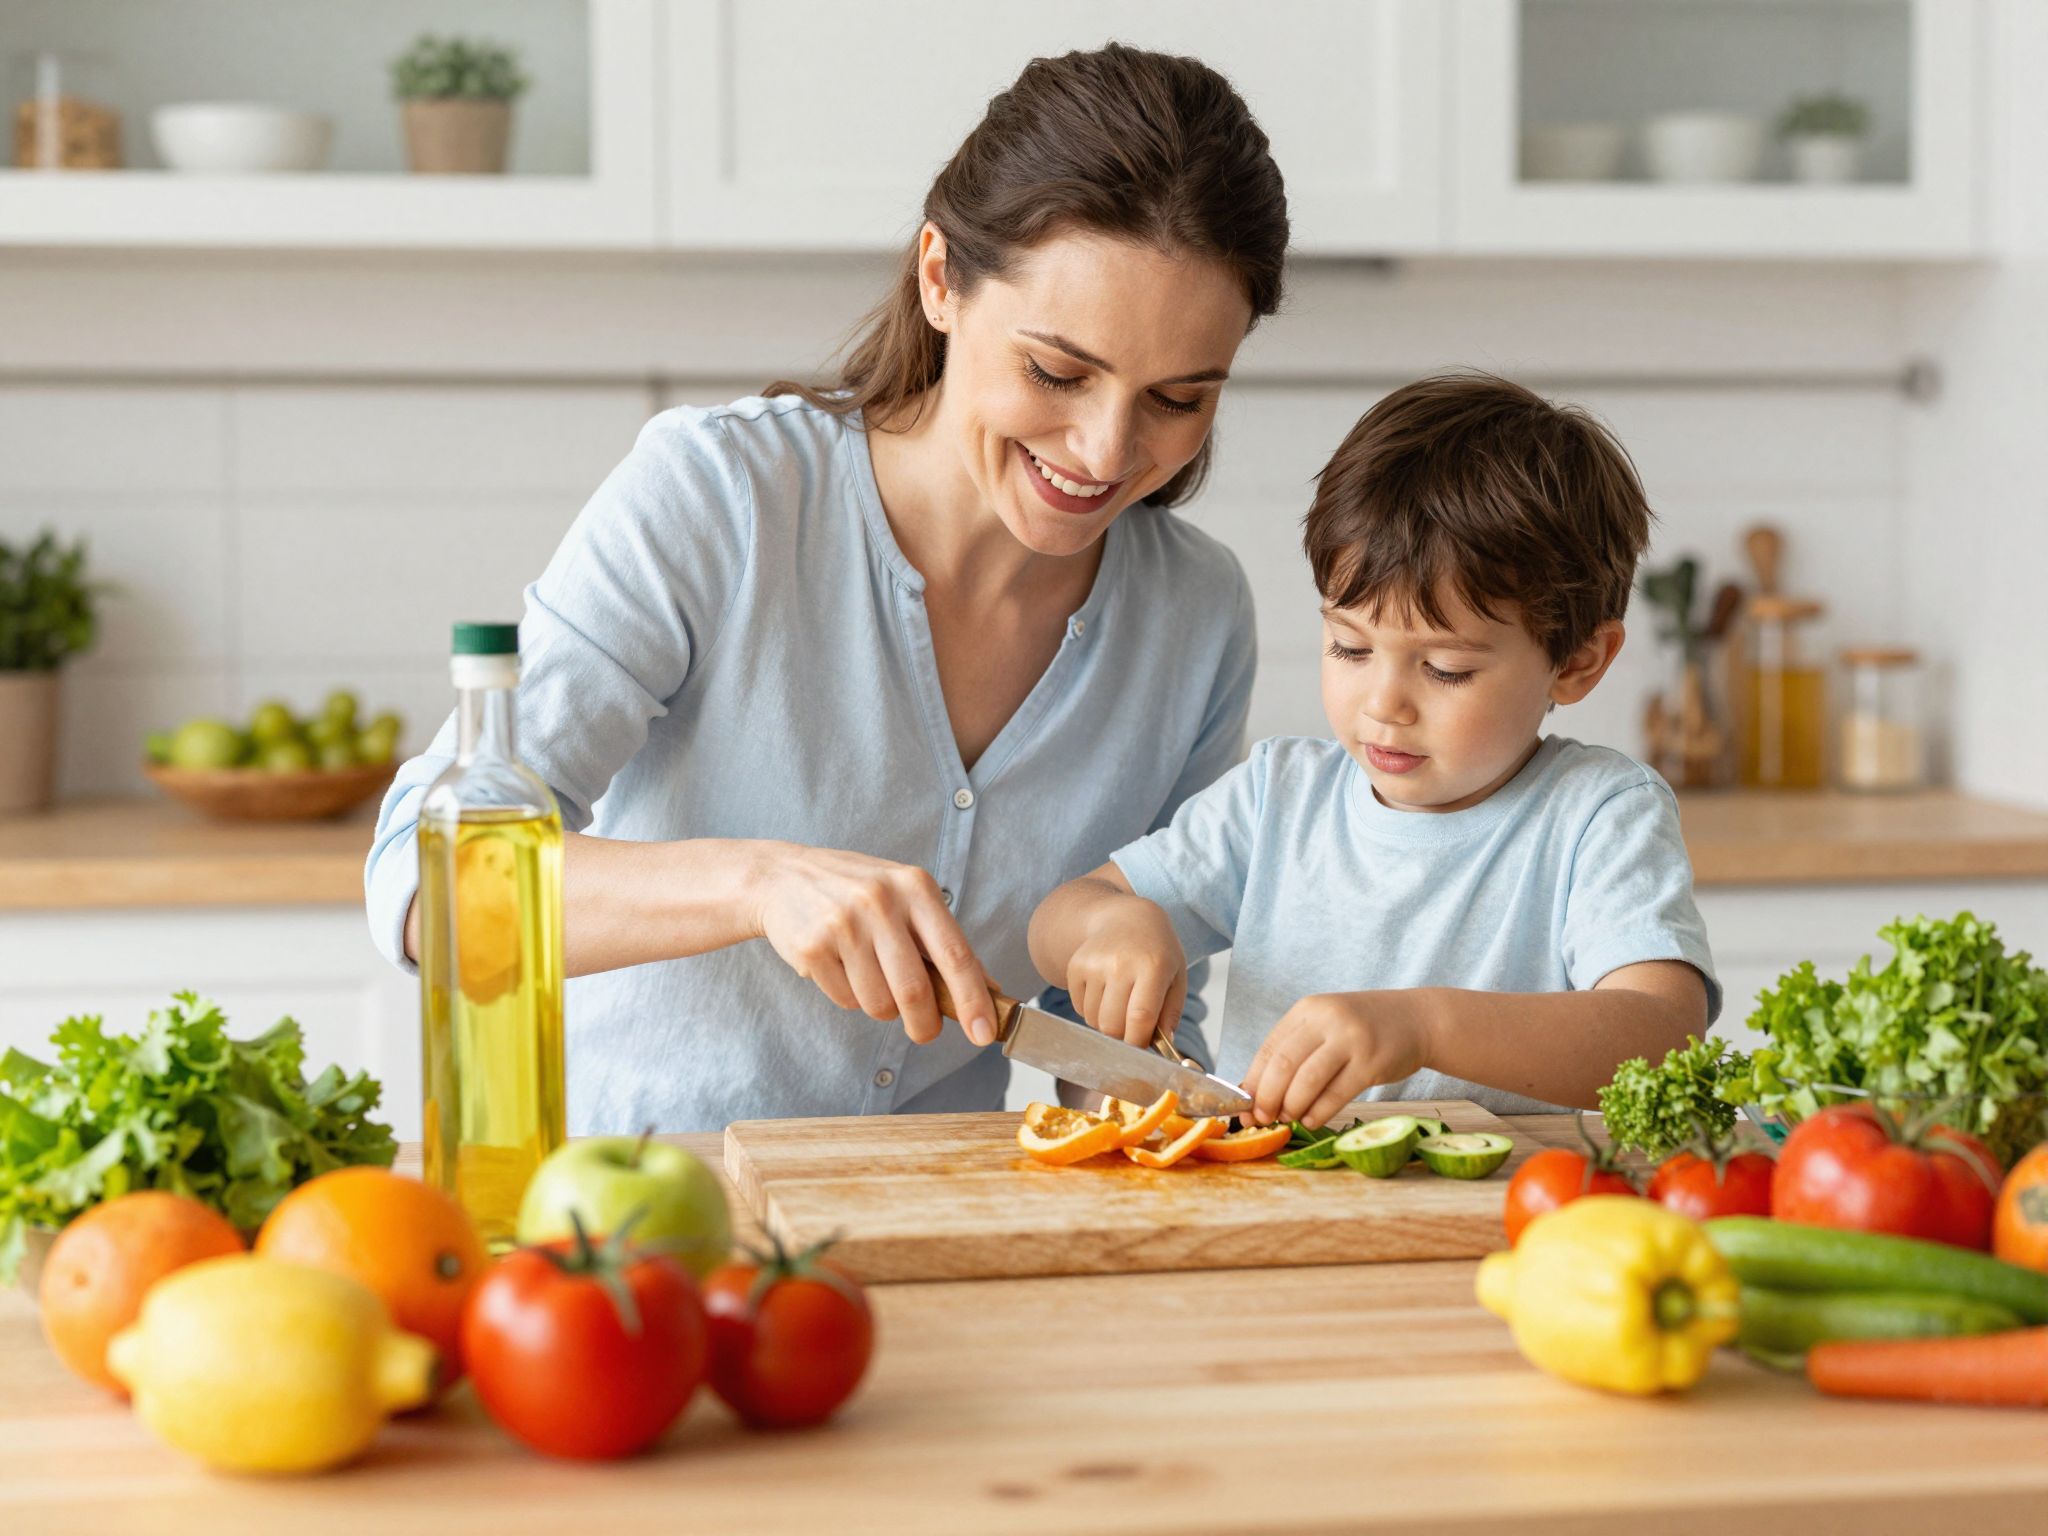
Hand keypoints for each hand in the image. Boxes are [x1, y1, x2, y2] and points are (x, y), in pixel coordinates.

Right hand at [751, 843, 994, 1045]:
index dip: (974, 999)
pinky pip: (845, 1000)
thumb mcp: (905, 897)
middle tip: (925, 1032)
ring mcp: (844, 924)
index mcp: (915, 887)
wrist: (782, 877)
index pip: (955, 953)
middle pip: (915, 990)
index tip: (986, 1032)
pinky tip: (840, 967)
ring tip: (870, 978)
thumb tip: (989, 990)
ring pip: (878, 1003)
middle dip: (924, 1025)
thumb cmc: (856, 891)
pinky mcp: (813, 947)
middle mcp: (881, 901)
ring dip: (881, 1007)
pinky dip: (850, 997)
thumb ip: (943, 940)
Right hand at [1064, 897, 1186, 1048]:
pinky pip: (1080, 1008)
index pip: (1139, 1017)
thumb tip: (1163, 1046)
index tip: (1142, 1050)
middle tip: (1133, 1029)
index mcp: (1152, 966)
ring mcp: (1094, 964)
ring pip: (1094, 1020)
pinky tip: (1106, 993)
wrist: (1126, 918)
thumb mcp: (1176, 977)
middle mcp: (1119, 963)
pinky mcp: (1075, 966)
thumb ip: (1171, 1013)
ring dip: (1107, 1024)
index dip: (1138, 1042)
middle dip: (1123, 1037)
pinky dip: (1092, 1011)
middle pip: (1112, 1025)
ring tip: (1120, 1005)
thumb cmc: (1157, 951)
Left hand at [1241, 992, 1433, 1127]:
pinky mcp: (1372, 1062)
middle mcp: (1327, 1020)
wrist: (1416, 1020)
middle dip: (1267, 1097)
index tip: (1244, 1106)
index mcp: (1308, 1010)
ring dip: (1292, 1106)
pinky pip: (1337, 1093)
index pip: (1269, 1048)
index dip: (1253, 1081)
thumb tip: (1257, 1093)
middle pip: (1284, 1064)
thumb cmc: (1362, 1030)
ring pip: (1308, 1080)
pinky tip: (1310, 1120)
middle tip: (1262, 1118)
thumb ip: (1295, 1052)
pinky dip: (1319, 1111)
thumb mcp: (1326, 1027)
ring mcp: (1351, 1039)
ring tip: (1288, 1119)